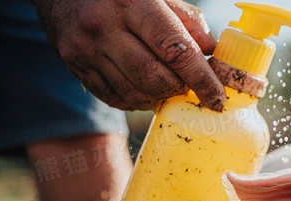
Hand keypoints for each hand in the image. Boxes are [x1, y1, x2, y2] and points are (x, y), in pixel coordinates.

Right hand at [34, 0, 225, 110]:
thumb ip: (187, 21)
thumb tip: (212, 53)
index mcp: (131, 4)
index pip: (176, 50)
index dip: (202, 79)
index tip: (216, 96)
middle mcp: (104, 27)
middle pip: (156, 78)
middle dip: (179, 89)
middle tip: (186, 84)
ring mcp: (86, 50)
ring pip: (135, 94)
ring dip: (159, 97)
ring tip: (165, 84)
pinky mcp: (74, 67)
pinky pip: (114, 98)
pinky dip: (137, 100)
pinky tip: (143, 87)